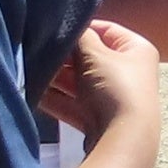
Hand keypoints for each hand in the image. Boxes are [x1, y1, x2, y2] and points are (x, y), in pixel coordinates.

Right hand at [40, 18, 160, 140]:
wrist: (123, 139)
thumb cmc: (115, 87)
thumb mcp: (94, 54)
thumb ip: (79, 37)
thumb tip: (67, 28)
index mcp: (137, 49)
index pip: (106, 29)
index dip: (80, 29)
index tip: (54, 31)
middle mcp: (129, 72)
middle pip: (90, 58)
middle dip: (64, 58)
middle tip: (37, 54)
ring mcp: (114, 97)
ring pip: (79, 83)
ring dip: (56, 79)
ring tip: (31, 73)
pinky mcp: (100, 119)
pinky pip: (74, 104)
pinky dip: (55, 100)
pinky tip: (34, 94)